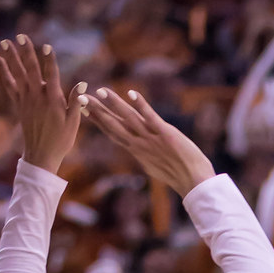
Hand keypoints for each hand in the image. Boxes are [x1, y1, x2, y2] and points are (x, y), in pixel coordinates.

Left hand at [0, 35, 84, 174]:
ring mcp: (26, 100)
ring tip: (5, 42)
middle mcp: (38, 97)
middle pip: (31, 70)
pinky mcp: (18, 104)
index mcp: (53, 101)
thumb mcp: (73, 123)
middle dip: (26, 52)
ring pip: (17, 74)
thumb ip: (76, 102)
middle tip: (21, 36)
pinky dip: (3, 72)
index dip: (49, 60)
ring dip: (11, 57)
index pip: (52, 75)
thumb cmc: (61, 140)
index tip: (46, 46)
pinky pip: (9, 85)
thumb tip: (82, 84)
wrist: (41, 155)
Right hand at [83, 88, 214, 196]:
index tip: (84, 109)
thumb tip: (136, 148)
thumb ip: (143, 152)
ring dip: (114, 104)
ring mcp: (151, 138)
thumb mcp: (154, 164)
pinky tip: (131, 94)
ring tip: (101, 91)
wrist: (193, 182)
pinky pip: (150, 116)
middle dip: (96, 110)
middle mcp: (140, 144)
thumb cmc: (177, 174)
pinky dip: (141, 105)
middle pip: (113, 124)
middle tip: (80, 97)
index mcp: (136, 150)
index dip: (97, 120)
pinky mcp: (165, 134)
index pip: (112, 132)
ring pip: (128, 118)